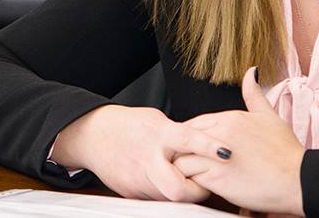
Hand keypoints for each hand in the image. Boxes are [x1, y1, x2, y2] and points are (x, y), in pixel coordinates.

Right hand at [50, 104, 228, 201]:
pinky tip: (164, 181)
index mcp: (158, 135)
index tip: (226, 152)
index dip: (207, 147)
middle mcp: (148, 159)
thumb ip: (180, 134)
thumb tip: (207, 143)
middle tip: (205, 183)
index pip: (186, 140)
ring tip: (186, 180)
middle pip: (176, 188)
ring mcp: (138, 179)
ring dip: (182, 192)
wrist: (92, 135)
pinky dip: (164, 192)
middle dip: (195, 191)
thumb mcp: (156, 120)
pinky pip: (156, 199)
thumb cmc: (128, 125)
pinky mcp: (131, 192)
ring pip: (169, 198)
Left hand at [174, 67, 305, 215]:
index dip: (191, 140)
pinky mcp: (216, 177)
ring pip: (180, 158)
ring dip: (184, 168)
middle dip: (182, 151)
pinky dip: (191, 183)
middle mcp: (219, 132)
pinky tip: (203, 186)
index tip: (198, 151)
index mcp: (229, 117)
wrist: (298, 180)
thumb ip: (254, 95)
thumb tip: (251, 72)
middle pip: (181, 139)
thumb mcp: (270, 117)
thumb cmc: (286, 153)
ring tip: (196, 176)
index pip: (192, 124)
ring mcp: (215, 154)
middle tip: (192, 164)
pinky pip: (188, 177)